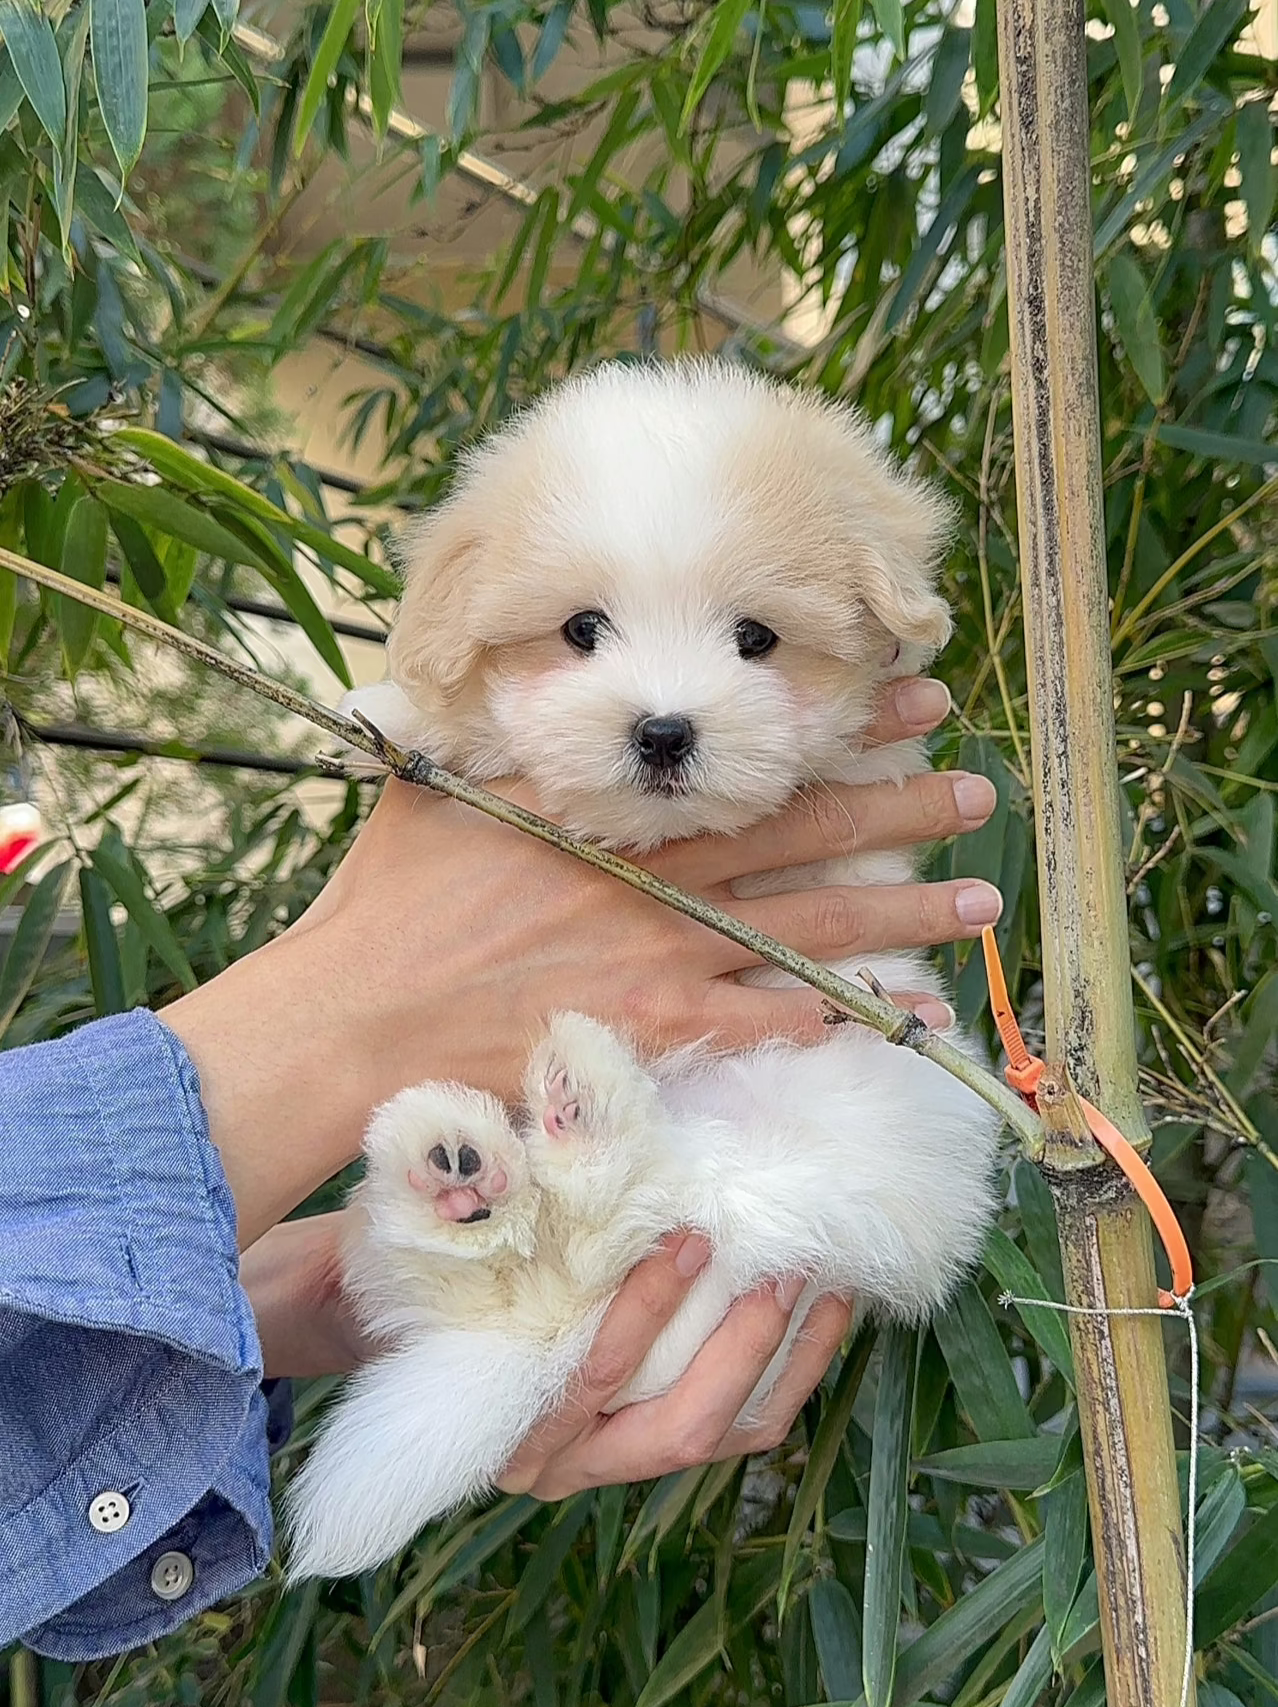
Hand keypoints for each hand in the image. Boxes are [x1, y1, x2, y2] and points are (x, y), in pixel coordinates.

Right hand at [165, 675, 1000, 1243]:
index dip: (837, 730)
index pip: (749, 755)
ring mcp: (658, 955)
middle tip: (978, 790)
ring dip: (899, 918)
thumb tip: (496, 676)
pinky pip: (758, 1024)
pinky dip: (828, 1020)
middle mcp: (652, 874)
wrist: (355, 1014)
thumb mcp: (435, 783)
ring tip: (977, 908)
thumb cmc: (386, 900)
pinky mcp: (647, 1031)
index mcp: (612, 806)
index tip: (911, 700)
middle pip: (800, 836)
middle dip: (898, 811)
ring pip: (804, 930)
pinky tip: (895, 1019)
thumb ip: (487, 734)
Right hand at [241, 1217, 853, 1491]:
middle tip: (778, 1270)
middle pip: (673, 1431)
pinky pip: (741, 1432)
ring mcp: (610, 1463)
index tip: (685, 1240)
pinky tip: (826, 1313)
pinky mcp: (655, 1447)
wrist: (392, 1332)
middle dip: (737, 1351)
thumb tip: (556, 1126)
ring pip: (716, 1438)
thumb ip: (483, 1212)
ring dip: (778, 1363)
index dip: (642, 1318)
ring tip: (817, 1282)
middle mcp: (556, 1464)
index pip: (587, 1381)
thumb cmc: (423, 1281)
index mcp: (501, 1421)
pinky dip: (791, 1375)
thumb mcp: (446, 1251)